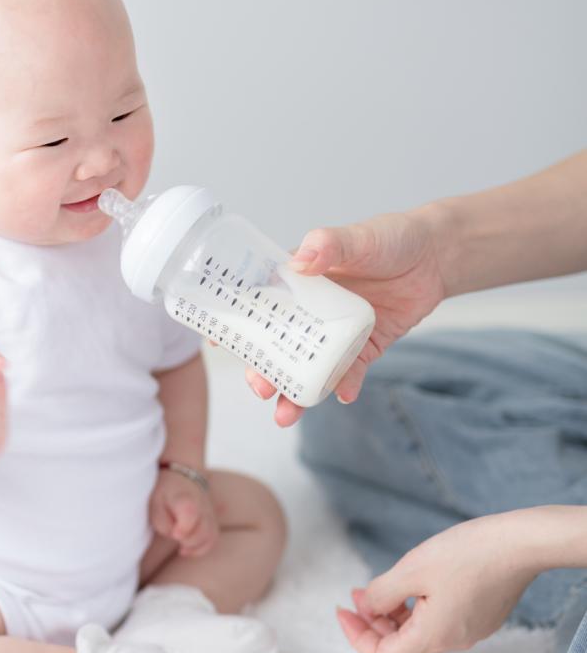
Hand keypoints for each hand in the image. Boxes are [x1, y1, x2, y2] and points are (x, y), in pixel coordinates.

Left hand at [149, 468, 218, 557]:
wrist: (182, 476)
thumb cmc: (166, 491)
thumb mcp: (155, 502)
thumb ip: (162, 521)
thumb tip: (174, 535)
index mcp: (186, 498)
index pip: (191, 514)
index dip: (183, 529)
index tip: (175, 534)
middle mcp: (202, 506)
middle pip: (203, 530)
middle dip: (188, 540)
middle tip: (176, 536)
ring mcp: (210, 513)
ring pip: (210, 536)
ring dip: (195, 546)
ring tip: (181, 547)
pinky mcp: (212, 520)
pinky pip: (213, 538)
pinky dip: (201, 548)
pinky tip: (187, 548)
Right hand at [246, 209, 447, 426]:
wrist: (435, 257)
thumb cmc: (390, 239)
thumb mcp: (358, 236)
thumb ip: (329, 244)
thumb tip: (302, 260)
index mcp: (299, 281)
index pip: (260, 304)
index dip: (238, 325)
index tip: (217, 345)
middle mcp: (312, 311)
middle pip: (280, 346)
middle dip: (266, 371)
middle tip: (260, 388)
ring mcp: (336, 333)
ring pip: (310, 367)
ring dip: (297, 392)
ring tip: (286, 415)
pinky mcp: (365, 347)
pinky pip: (351, 371)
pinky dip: (346, 384)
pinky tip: (344, 396)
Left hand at [335, 511, 540, 652]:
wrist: (520, 544)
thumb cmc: (466, 554)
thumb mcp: (411, 571)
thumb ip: (381, 594)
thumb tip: (366, 609)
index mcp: (432, 637)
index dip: (356, 636)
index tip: (343, 610)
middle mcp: (452, 642)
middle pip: (400, 645)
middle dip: (373, 621)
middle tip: (357, 593)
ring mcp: (470, 631)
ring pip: (420, 632)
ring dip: (394, 613)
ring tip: (382, 585)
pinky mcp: (481, 617)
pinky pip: (440, 621)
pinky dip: (417, 608)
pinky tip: (414, 582)